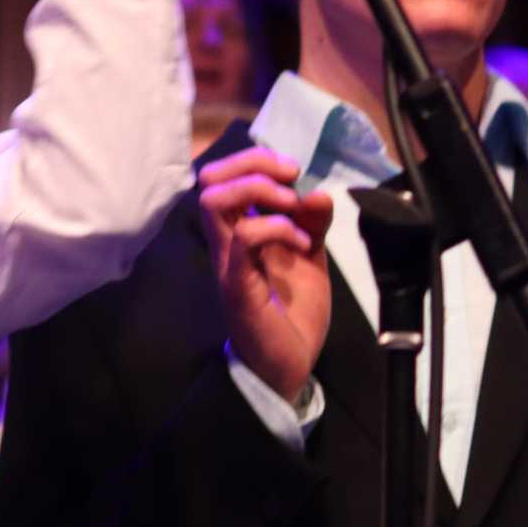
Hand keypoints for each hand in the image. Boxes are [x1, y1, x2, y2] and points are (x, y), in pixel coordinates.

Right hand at [199, 149, 333, 404]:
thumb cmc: (292, 315)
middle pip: (211, 180)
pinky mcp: (238, 285)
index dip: (256, 160)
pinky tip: (301, 243)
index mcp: (239, 232)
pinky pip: (243, 240)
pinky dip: (277, 228)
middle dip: (253, 165)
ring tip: (291, 205)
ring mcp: (228, 263)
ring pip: (215, 201)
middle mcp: (226, 243)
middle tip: (290, 179)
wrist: (289, 366)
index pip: (224, 177)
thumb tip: (316, 190)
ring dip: (259, 191)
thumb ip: (312, 223)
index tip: (293, 170)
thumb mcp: (310, 257)